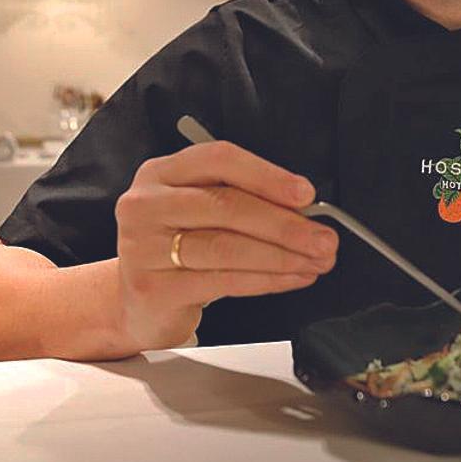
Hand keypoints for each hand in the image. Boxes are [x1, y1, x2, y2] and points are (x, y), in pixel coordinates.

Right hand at [114, 140, 338, 349]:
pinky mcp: (154, 288)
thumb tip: (306, 210)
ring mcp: (144, 247)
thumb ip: (243, 201)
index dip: (266, 175)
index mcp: (162, 172)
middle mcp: (146, 204)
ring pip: (228, 246)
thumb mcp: (201, 212)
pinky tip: (292, 278)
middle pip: (227, 205)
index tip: (306, 194)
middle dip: (285, 224)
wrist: (136, 302)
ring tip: (315, 261)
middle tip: (324, 238)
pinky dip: (267, 280)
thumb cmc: (178, 248)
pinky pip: (223, 281)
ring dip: (282, 256)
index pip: (219, 160)